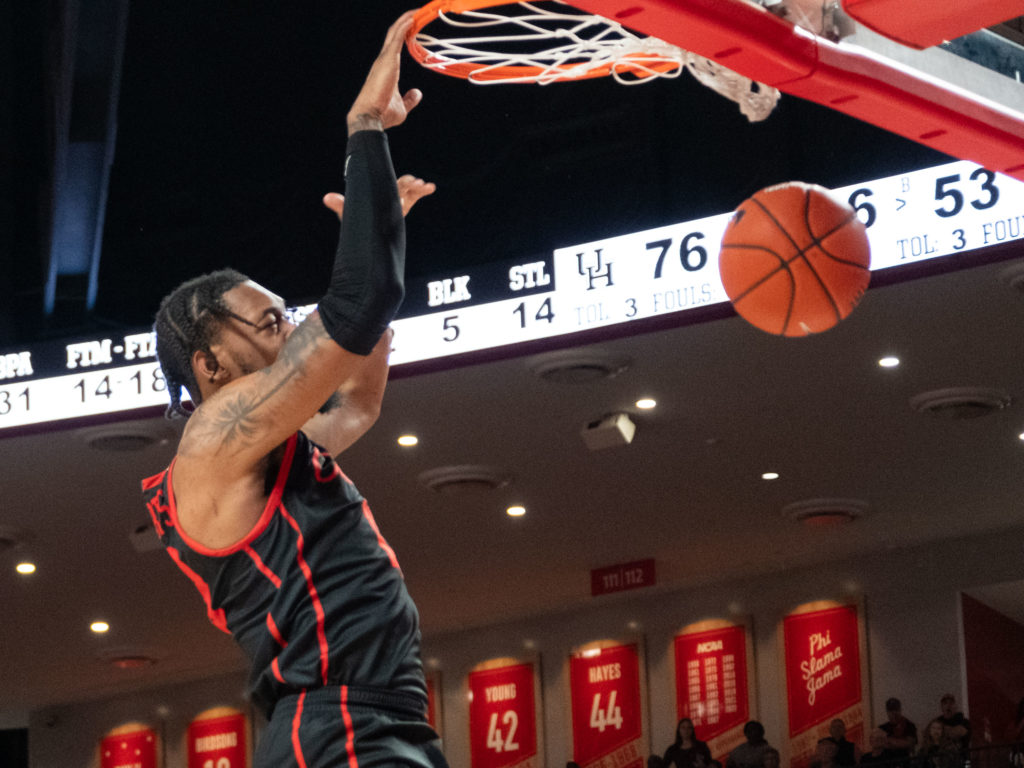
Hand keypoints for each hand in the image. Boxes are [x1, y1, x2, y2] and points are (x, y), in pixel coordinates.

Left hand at [322, 174, 435, 218]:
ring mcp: (397, 199)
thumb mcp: (349, 213)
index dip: (401, 182)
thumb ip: (340, 205)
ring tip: (428, 187)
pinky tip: (432, 188)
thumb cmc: (356, 219)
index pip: (390, 183)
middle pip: (403, 185)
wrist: (363, 231)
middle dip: (412, 184)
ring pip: (411, 190)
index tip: (412, 180)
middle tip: (419, 183)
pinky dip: (422, 191)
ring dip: (420, 188)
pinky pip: (414, 197)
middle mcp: (389, 193)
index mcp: (379, 192)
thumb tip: (327, 197)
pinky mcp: (402, 206)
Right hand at [348, 11, 421, 133]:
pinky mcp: (387, 60)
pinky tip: (413, 18)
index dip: (404, 33)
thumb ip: (410, 98)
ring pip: (395, 32)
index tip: (415, 25)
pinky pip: (397, 38)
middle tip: (418, 12)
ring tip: (418, 11)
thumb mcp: (403, 106)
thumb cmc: (383, 114)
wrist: (371, 117)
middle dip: (405, 21)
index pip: (395, 45)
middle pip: (394, 33)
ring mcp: (384, 59)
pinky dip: (404, 26)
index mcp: (386, 68)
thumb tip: (417, 93)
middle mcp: (383, 60)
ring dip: (406, 19)